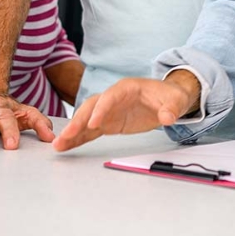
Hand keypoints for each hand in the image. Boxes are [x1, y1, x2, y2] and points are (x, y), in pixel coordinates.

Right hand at [52, 71, 199, 152]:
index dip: (100, 110)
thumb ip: (171, 108)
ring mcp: (108, 111)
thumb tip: (167, 117)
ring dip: (72, 131)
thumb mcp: (176, 100)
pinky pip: (90, 131)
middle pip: (91, 107)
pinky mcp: (108, 123)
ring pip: (85, 119)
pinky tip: (67, 147)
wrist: (169, 99)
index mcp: (126, 88)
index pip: (109, 97)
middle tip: (66, 135)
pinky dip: (78, 138)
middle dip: (78, 121)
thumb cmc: (170, 96)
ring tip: (58, 145)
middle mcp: (112, 97)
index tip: (92, 124)